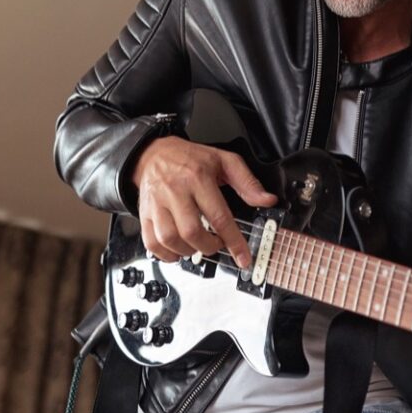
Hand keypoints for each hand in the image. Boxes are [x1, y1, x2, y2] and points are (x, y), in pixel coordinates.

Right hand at [130, 136, 277, 267]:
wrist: (153, 154)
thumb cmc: (189, 159)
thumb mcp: (224, 161)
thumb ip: (247, 181)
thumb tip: (267, 200)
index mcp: (198, 178)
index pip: (219, 216)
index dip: (233, 241)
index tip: (243, 258)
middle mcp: (175, 191)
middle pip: (192, 232)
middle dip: (209, 247)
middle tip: (216, 245)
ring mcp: (157, 204)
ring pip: (170, 239)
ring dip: (188, 252)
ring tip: (198, 247)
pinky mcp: (144, 213)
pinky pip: (151, 243)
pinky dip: (166, 255)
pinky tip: (178, 251)